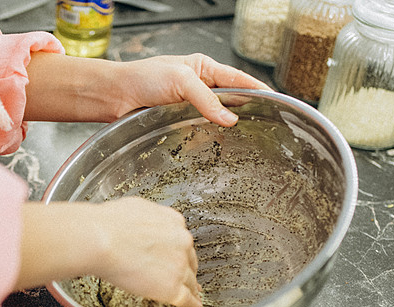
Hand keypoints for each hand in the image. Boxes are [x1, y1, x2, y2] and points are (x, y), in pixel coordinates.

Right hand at [15, 198, 201, 306]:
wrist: (101, 240)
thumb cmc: (109, 224)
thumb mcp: (137, 208)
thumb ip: (150, 219)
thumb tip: (146, 222)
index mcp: (174, 222)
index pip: (182, 240)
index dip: (179, 251)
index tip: (178, 257)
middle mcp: (182, 242)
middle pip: (189, 260)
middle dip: (185, 268)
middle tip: (182, 275)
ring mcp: (179, 266)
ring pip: (190, 280)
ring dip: (191, 288)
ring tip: (192, 295)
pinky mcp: (172, 287)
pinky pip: (187, 299)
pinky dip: (192, 305)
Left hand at [24, 52, 268, 125]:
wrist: (114, 96)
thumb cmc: (142, 79)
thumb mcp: (180, 82)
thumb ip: (207, 99)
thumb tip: (231, 119)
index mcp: (204, 69)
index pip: (240, 80)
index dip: (260, 91)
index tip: (278, 103)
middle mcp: (199, 88)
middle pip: (231, 102)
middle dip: (247, 114)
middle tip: (266, 129)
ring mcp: (189, 108)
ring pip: (216, 121)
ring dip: (225, 132)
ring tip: (245, 143)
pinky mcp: (178, 125)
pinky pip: (199, 135)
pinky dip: (207, 142)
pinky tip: (215, 150)